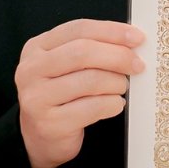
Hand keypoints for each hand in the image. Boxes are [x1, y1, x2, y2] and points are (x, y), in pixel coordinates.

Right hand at [15, 18, 144, 167]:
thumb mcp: (67, 65)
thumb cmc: (62, 95)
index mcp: (37, 48)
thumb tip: (132, 41)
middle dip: (118, 56)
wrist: (41, 138)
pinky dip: (112, 104)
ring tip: (122, 87)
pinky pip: (92, 108)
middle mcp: (31, 70)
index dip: (111, 31)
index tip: (138, 37)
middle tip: (137, 65)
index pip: (79, 29)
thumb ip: (92, 48)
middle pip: (83, 52)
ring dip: (116, 82)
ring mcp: (37, 98)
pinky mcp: (49, 124)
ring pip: (90, 80)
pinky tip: (115, 104)